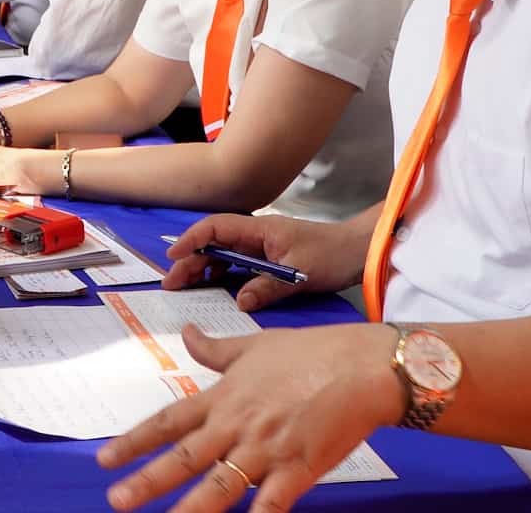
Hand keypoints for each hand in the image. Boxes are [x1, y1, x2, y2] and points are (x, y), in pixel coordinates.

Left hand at [97, 322, 403, 511]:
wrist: (364, 367)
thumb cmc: (312, 353)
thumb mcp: (255, 345)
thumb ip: (216, 350)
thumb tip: (187, 335)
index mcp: (225, 397)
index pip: (170, 420)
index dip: (136, 440)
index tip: (105, 458)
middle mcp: (238, 425)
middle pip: (186, 457)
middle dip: (149, 480)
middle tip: (117, 499)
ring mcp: (267, 449)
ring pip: (221, 485)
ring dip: (191, 509)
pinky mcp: (299, 469)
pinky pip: (273, 503)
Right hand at [162, 214, 364, 312]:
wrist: (358, 251)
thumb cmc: (332, 254)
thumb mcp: (300, 274)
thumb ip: (268, 287)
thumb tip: (240, 302)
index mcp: (260, 229)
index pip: (216, 228)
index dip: (192, 240)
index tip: (174, 256)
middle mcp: (256, 235)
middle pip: (213, 244)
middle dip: (190, 260)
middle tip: (171, 283)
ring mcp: (261, 247)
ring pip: (222, 255)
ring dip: (203, 269)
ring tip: (185, 288)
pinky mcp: (268, 260)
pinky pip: (237, 266)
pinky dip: (222, 276)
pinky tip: (214, 288)